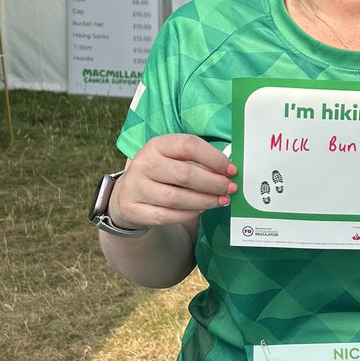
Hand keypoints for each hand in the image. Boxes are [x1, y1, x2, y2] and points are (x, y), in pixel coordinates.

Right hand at [110, 134, 237, 229]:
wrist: (128, 194)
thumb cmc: (161, 174)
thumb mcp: (174, 159)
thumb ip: (199, 163)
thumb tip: (228, 173)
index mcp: (157, 145)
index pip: (189, 145)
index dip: (214, 158)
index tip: (231, 170)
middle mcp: (144, 163)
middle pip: (184, 174)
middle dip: (213, 183)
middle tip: (230, 188)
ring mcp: (135, 187)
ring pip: (176, 198)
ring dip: (204, 201)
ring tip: (221, 200)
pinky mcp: (133, 209)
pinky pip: (166, 216)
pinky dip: (188, 214)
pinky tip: (201, 210)